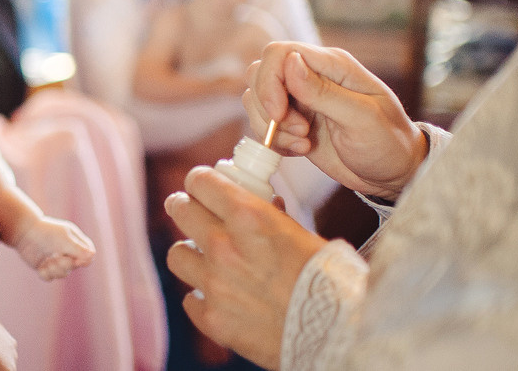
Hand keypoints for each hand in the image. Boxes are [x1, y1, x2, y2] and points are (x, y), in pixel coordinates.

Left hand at [12, 216, 95, 280]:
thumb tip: (92, 256)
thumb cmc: (46, 232)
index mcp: (75, 241)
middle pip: (75, 266)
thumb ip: (78, 249)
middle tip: (56, 256)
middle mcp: (66, 251)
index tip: (76, 259)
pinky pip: (49, 277)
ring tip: (47, 260)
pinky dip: (45, 273)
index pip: (88, 255)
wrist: (24, 232)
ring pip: (63, 274)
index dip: (84, 260)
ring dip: (55, 269)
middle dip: (65, 264)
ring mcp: (55, 258)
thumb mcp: (64, 240)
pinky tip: (41, 265)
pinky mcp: (44, 266)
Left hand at [165, 166, 327, 368]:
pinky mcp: (212, 319)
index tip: (203, 185)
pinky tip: (222, 297)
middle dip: (187, 207)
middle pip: (178, 210)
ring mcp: (214, 285)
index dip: (200, 181)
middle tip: (196, 213)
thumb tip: (262, 202)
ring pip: (177, 254)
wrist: (340, 335)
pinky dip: (203, 296)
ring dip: (192, 253)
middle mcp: (223, 246)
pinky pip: (190, 298)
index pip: (199, 181)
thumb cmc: (331, 282)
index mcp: (248, 216)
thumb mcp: (302, 233)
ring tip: (209, 259)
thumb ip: (271, 216)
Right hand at [244, 42, 426, 199]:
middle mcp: (311, 76)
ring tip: (303, 143)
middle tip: (299, 130)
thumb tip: (290, 62)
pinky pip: (263, 122)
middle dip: (268, 106)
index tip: (278, 113)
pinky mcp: (293, 121)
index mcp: (331, 65)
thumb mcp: (362, 118)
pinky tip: (301, 150)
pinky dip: (274, 140)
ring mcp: (300, 99)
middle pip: (261, 73)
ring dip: (272, 127)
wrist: (393, 174)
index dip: (270, 81)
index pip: (280, 53)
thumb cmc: (388, 143)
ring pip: (256, 98)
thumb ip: (323, 92)